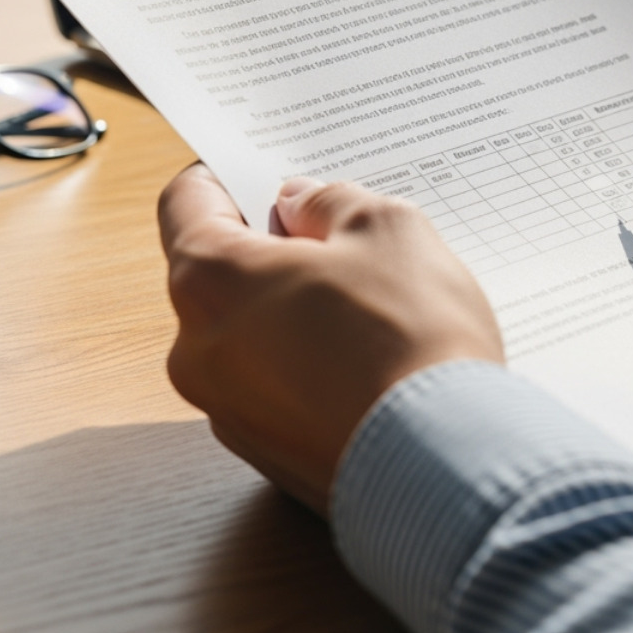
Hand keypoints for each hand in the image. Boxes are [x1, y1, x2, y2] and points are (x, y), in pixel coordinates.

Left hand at [157, 165, 502, 512]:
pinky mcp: (268, 457)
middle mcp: (198, 351)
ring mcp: (229, 413)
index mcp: (210, 280)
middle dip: (273, 250)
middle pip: (219, 275)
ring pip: (251, 336)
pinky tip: (375, 360)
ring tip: (374, 305)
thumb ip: (331, 202)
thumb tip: (301, 206)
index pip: (186, 203)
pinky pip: (279, 390)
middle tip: (342, 238)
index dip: (225, 176)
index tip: (261, 172)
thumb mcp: (387, 227)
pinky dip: (313, 368)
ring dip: (295, 312)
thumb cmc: (411, 336)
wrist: (446, 460)